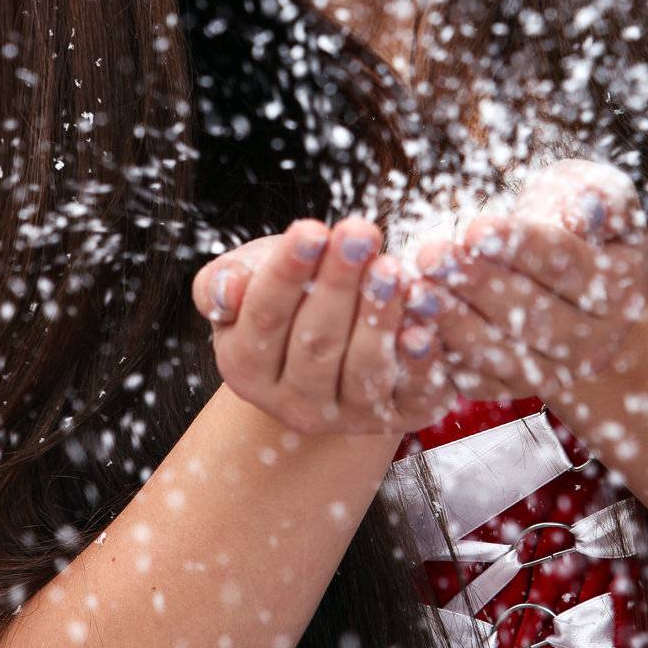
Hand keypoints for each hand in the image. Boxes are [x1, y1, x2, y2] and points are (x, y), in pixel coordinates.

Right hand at [190, 218, 457, 435]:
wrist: (334, 341)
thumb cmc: (287, 293)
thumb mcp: (246, 278)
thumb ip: (223, 282)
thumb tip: (227, 291)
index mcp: (246, 366)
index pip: (264, 317)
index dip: (287, 272)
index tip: (311, 229)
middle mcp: (293, 403)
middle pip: (315, 343)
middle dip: (338, 283)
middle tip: (359, 232)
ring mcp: (346, 416)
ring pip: (362, 371)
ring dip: (378, 317)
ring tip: (391, 268)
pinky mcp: (397, 417)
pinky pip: (412, 397)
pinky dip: (421, 363)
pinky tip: (425, 325)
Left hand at [403, 158, 647, 402]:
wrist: (565, 270)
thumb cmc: (574, 212)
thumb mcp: (601, 191)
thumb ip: (601, 199)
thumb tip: (584, 214)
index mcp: (623, 287)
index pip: (570, 268)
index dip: (522, 247)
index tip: (475, 227)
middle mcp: (596, 340)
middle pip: (535, 316)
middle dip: (479, 285)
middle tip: (431, 255)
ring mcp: (556, 371)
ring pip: (505, 355)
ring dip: (455, 324)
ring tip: (415, 291)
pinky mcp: (514, 386)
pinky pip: (478, 379)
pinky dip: (443, 357)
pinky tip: (409, 328)